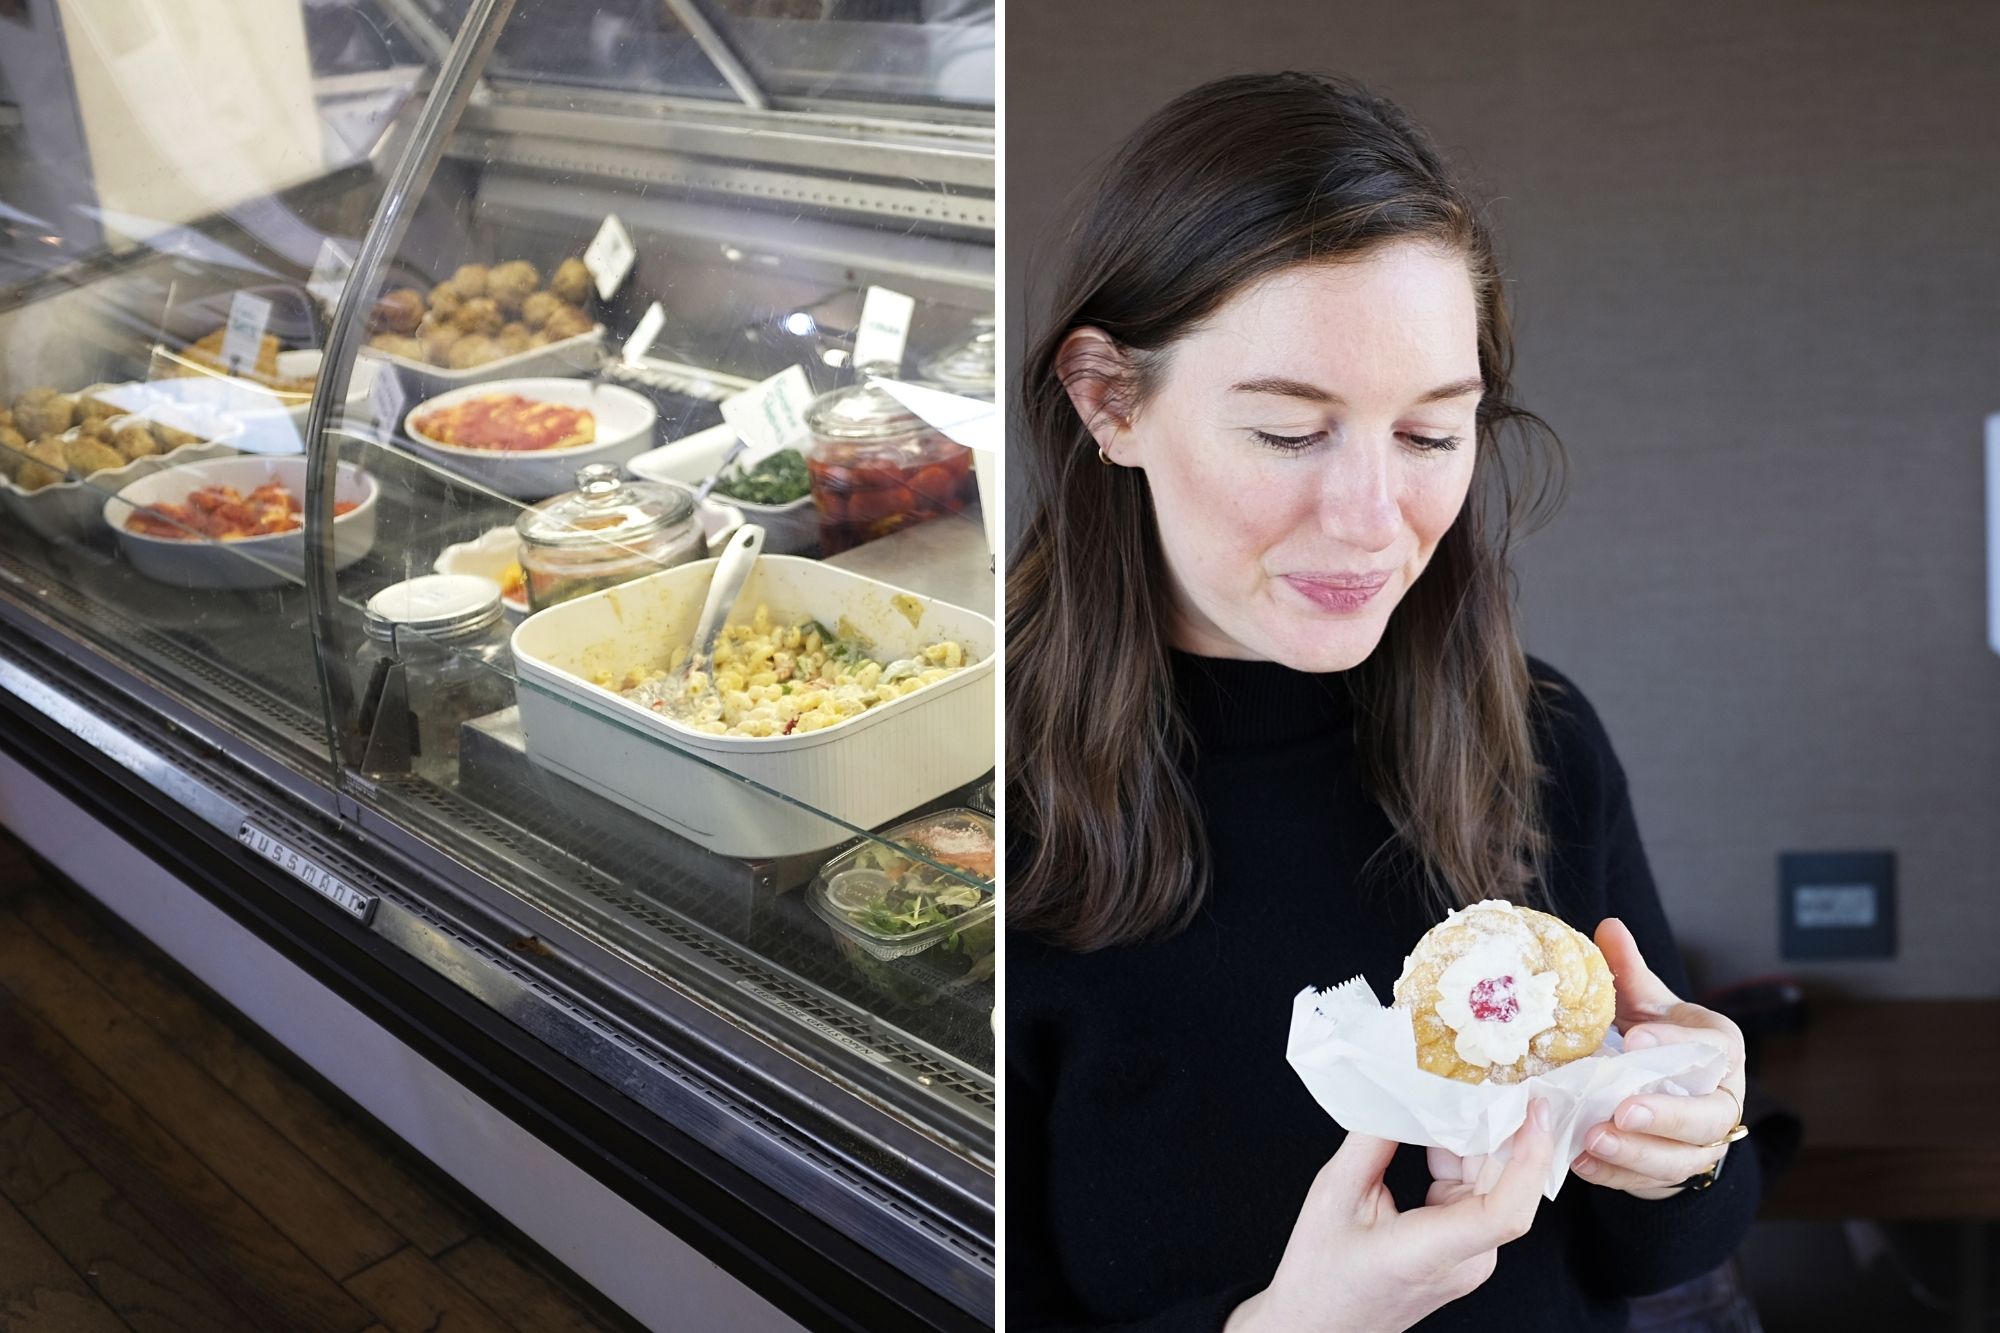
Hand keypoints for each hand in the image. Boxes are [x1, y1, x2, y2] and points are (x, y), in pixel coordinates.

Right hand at [1226, 1099, 1556, 1332]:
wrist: (1315, 1325)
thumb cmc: (1319, 1274)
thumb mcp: (1335, 1194)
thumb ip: (1373, 1140)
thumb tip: (1404, 1091)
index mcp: (1432, 1252)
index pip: (1505, 1209)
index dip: (1528, 1156)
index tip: (1533, 1109)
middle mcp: (1466, 1260)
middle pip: (1500, 1182)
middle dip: (1494, 1125)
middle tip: (1478, 1071)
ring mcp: (1468, 1259)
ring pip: (1488, 1183)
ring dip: (1473, 1138)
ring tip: (1448, 1092)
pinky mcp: (1461, 1252)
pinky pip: (1472, 1194)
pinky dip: (1457, 1158)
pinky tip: (1434, 1129)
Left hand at [1570, 918, 1747, 1200]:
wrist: (1662, 1094)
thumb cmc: (1654, 1041)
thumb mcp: (1644, 1005)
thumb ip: (1628, 971)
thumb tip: (1608, 926)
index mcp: (1718, 1050)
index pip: (1710, 1049)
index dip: (1676, 1045)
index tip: (1637, 1038)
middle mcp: (1720, 1099)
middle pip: (1707, 1116)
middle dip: (1666, 1115)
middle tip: (1623, 1109)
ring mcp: (1700, 1143)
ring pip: (1682, 1158)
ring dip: (1637, 1154)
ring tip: (1595, 1140)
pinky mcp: (1672, 1173)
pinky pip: (1649, 1182)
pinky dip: (1616, 1176)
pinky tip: (1582, 1162)